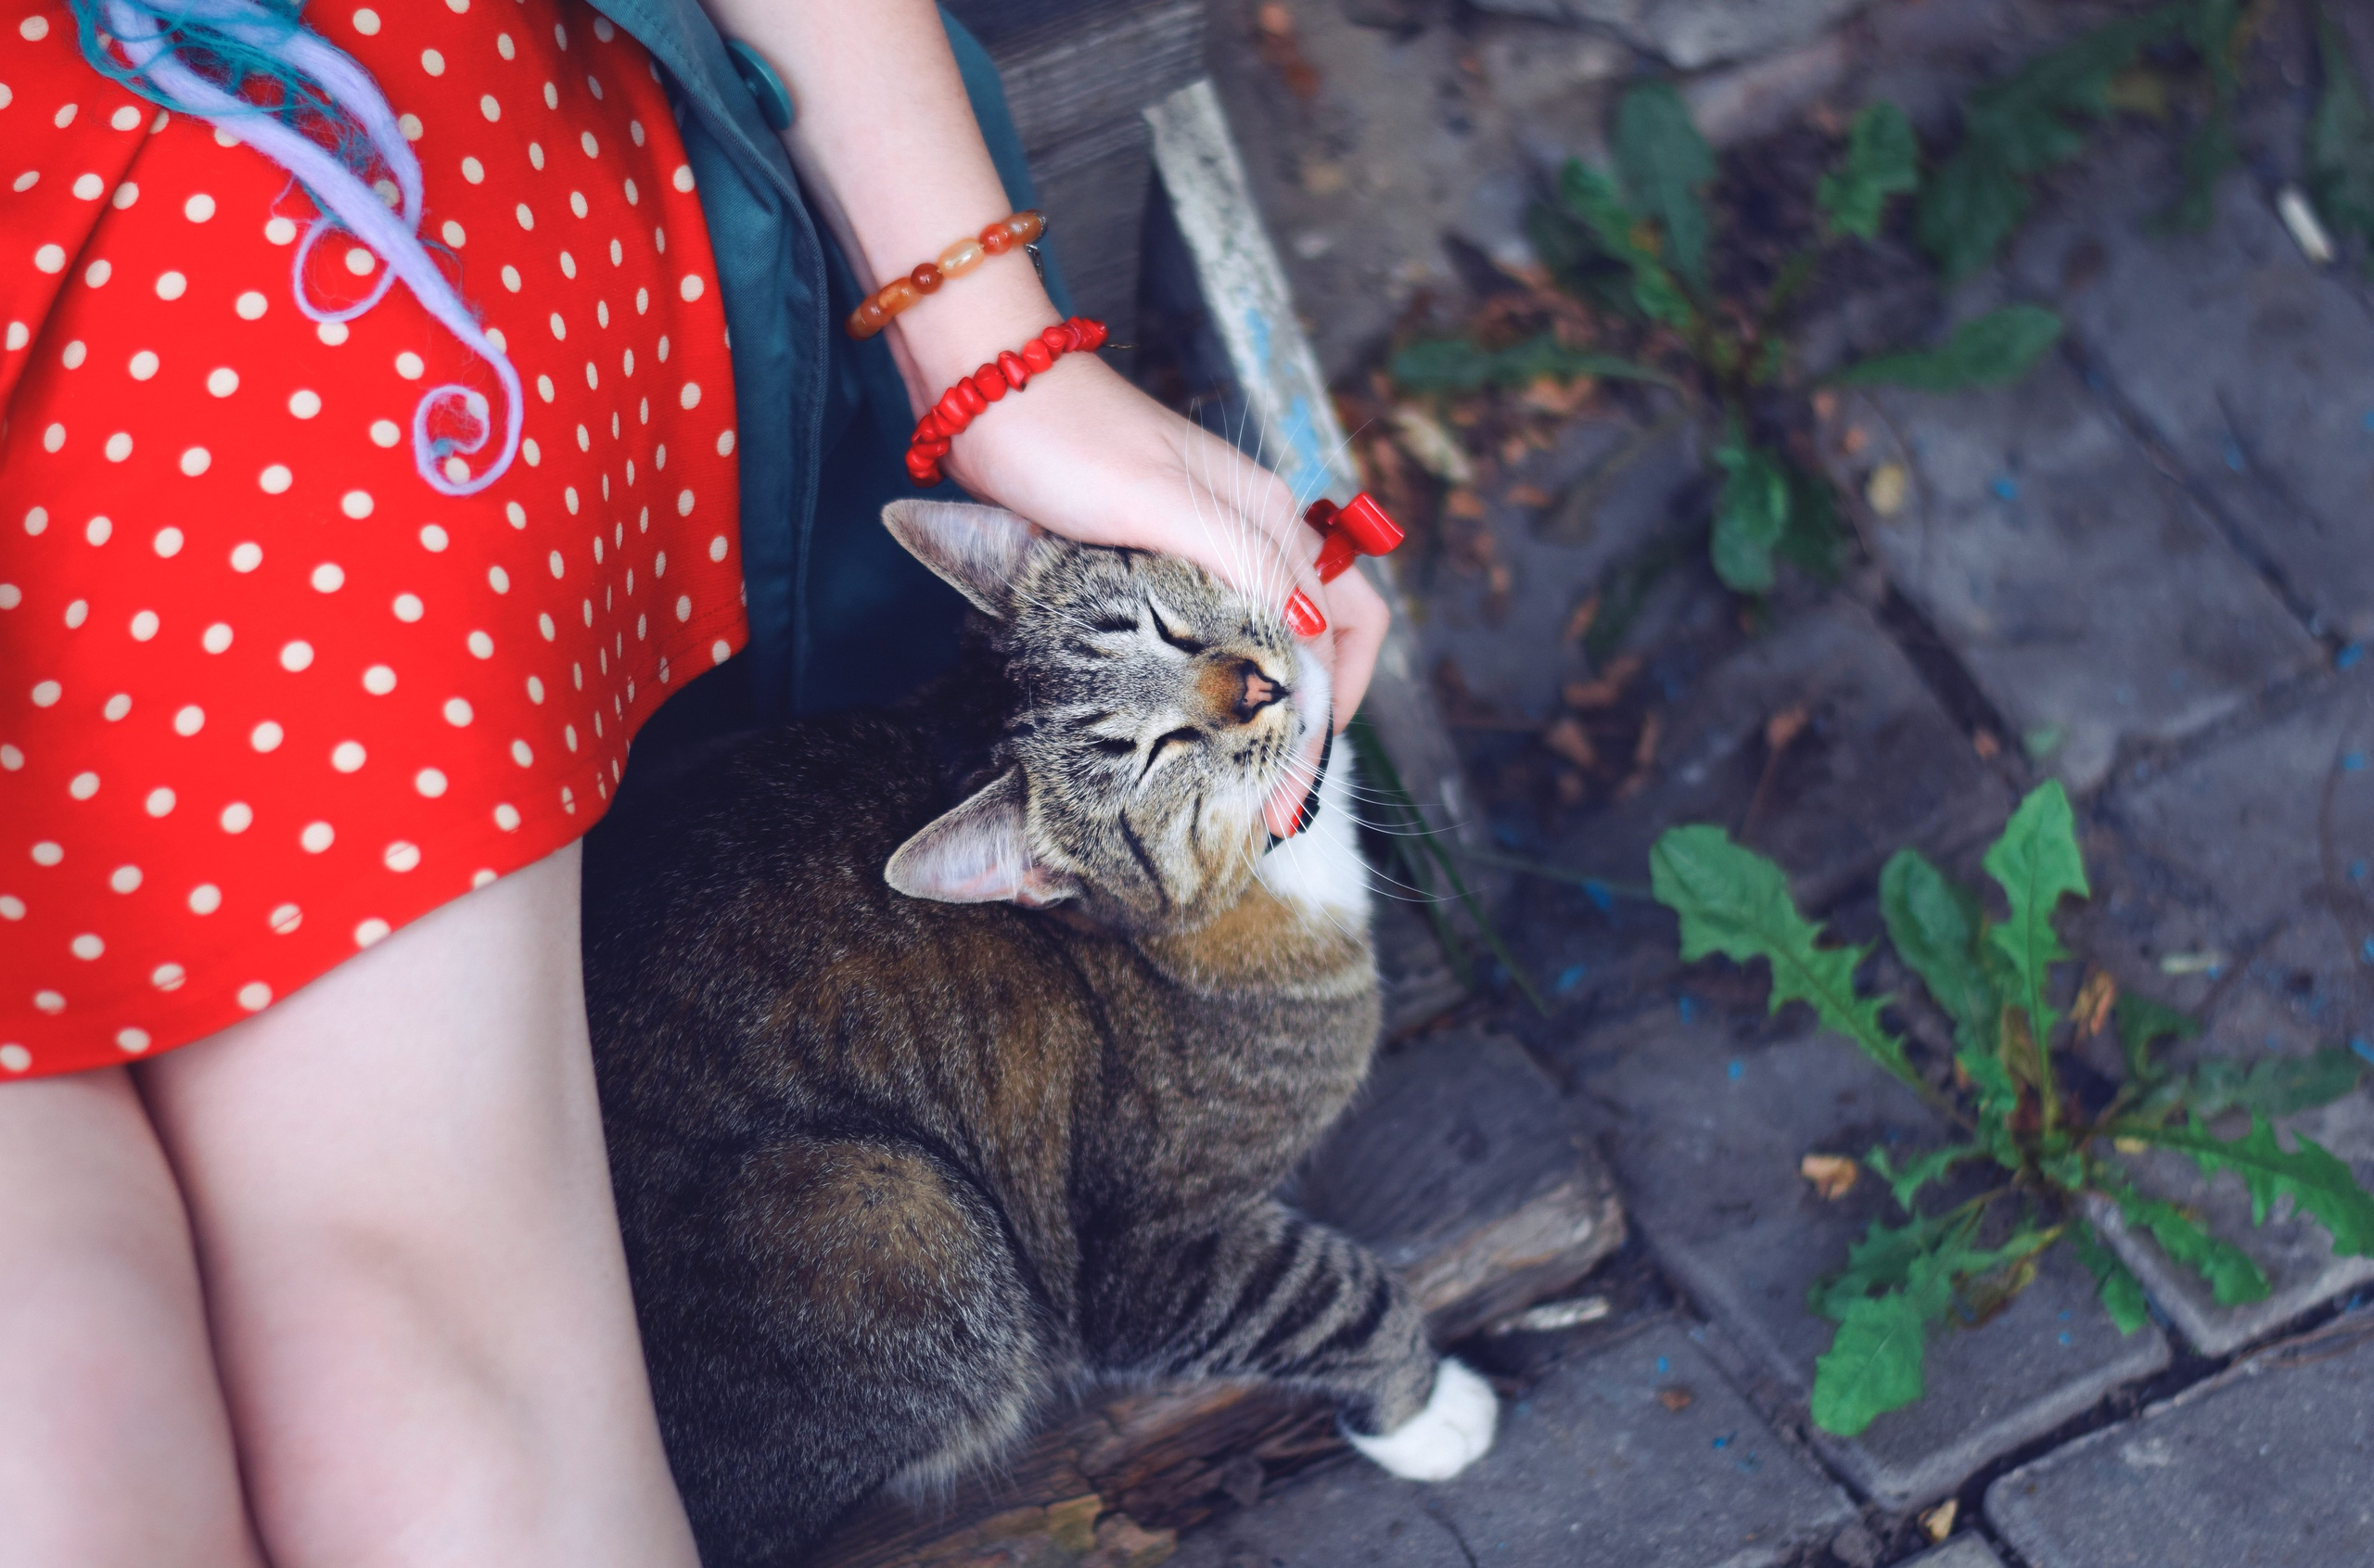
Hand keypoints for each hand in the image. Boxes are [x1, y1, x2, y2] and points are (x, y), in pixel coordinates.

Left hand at [941, 351, 1389, 837]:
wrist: (987, 394)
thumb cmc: (1065, 445)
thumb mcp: (1158, 504)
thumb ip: (1243, 563)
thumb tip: (1309, 636)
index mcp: (1268, 518)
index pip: (1337, 633)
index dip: (1321, 719)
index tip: (1285, 792)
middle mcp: (1255, 534)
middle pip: (1323, 640)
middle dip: (1310, 725)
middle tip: (1271, 807)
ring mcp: (1211, 547)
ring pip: (1275, 642)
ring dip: (1271, 712)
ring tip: (1241, 786)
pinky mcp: (1164, 560)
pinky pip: (1224, 635)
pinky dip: (1228, 689)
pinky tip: (1200, 733)